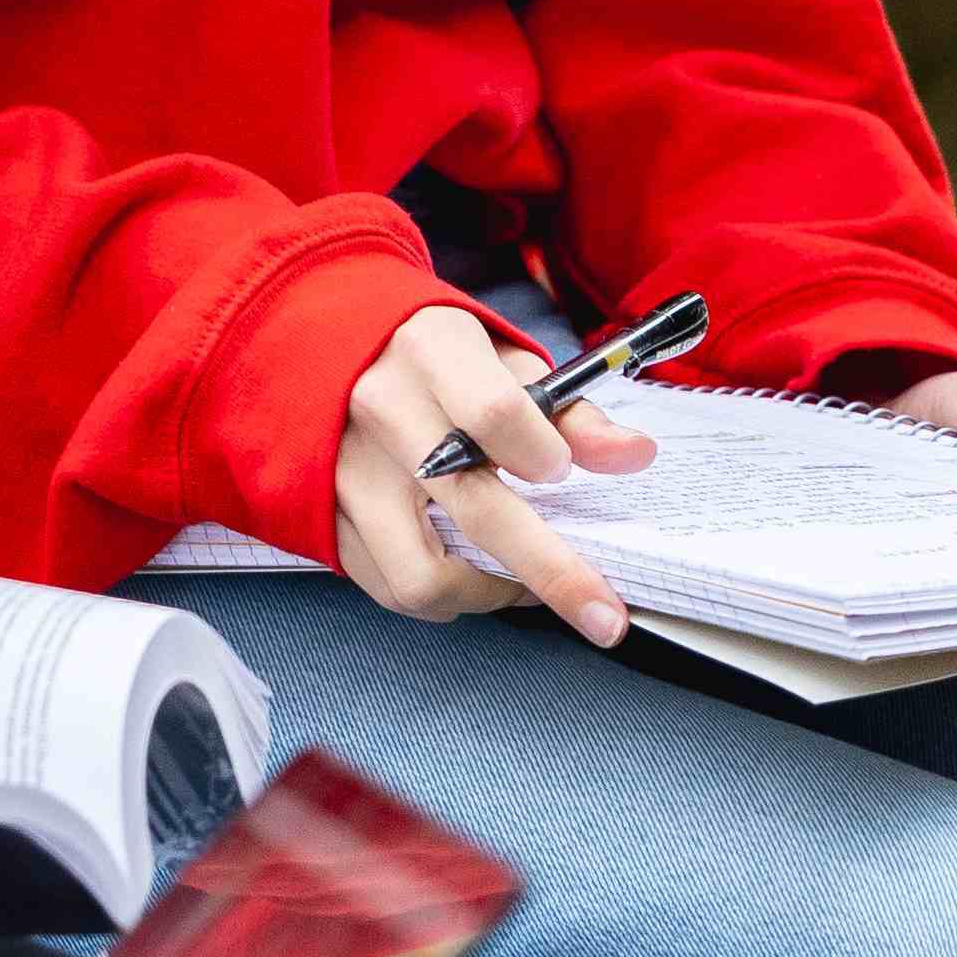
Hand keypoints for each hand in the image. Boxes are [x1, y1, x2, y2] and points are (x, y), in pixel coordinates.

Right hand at [329, 301, 655, 636]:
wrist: (322, 340)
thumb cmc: (428, 353)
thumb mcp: (500, 356)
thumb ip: (570, 411)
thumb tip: (634, 455)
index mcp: (430, 355)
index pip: (496, 415)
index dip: (543, 454)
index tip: (560, 471)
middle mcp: (380, 414)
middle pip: (474, 511)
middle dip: (553, 575)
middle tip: (605, 617)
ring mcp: (344, 473)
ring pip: (422, 576)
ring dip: (486, 594)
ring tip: (519, 580)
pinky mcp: (323, 517)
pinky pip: (390, 588)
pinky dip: (441, 595)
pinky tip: (468, 571)